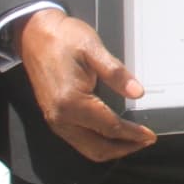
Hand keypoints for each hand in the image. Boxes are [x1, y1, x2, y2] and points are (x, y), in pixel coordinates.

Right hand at [18, 7, 157, 161]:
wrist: (34, 34)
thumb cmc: (62, 38)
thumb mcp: (92, 48)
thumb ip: (116, 73)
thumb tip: (136, 92)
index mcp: (71, 101)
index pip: (110, 127)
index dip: (133, 133)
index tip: (150, 135)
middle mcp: (61, 117)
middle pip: (98, 148)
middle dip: (124, 148)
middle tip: (145, 141)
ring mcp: (55, 120)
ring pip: (87, 149)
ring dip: (111, 150)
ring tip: (132, 141)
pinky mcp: (54, 118)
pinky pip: (78, 141)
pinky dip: (98, 143)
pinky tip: (111, 135)